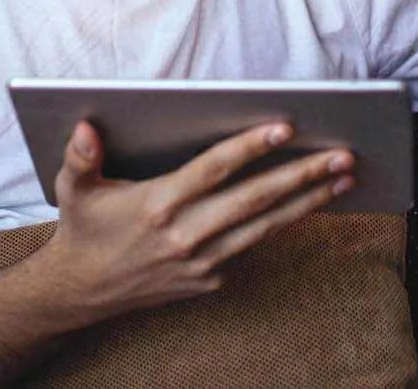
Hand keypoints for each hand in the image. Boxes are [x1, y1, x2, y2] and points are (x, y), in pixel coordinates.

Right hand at [33, 120, 354, 323]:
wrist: (83, 291)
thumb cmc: (84, 227)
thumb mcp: (73, 188)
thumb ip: (81, 155)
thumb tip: (87, 126)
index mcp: (157, 205)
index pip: (214, 170)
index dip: (250, 147)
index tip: (285, 128)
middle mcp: (185, 235)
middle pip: (255, 199)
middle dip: (303, 175)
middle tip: (342, 154)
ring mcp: (202, 262)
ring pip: (265, 226)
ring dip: (309, 200)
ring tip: (345, 176)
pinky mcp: (210, 279)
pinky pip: (251, 245)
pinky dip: (282, 223)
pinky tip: (311, 201)